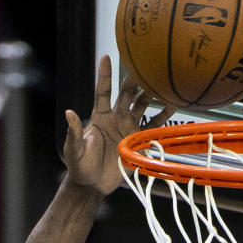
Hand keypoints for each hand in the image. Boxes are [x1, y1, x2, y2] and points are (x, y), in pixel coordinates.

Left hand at [62, 56, 170, 195]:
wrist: (93, 185)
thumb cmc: (80, 166)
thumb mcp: (73, 149)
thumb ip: (73, 132)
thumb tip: (69, 112)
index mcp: (100, 116)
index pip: (103, 91)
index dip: (104, 75)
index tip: (106, 57)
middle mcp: (116, 117)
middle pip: (126, 94)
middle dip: (134, 80)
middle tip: (144, 65)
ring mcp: (128, 127)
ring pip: (142, 105)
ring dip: (150, 94)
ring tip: (161, 80)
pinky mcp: (138, 140)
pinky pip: (153, 125)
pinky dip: (163, 115)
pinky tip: (173, 104)